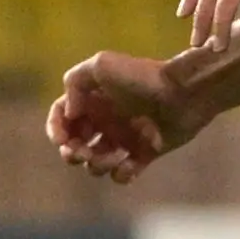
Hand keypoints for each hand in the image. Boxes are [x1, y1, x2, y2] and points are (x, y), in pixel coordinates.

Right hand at [45, 51, 199, 185]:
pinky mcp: (142, 154)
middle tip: (84, 153)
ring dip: (97, 165)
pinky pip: (121, 174)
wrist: (184, 94)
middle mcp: (104, 119)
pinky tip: (131, 163)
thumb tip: (69, 113)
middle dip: (72, 153)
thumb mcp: (102, 64)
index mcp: (92, 99)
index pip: (60, 117)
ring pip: (94, 163)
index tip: (63, 140)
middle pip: (73, 145)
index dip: (55, 130)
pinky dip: (122, 174)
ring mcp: (122, 138)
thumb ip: (75, 82)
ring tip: (115, 155)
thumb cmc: (144, 77)